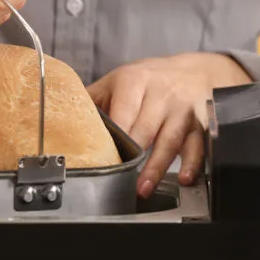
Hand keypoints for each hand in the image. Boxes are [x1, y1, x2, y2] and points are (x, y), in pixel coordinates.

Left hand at [87, 53, 251, 197]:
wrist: (195, 71)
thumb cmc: (150, 80)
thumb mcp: (120, 80)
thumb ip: (93, 99)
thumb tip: (59, 119)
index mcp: (134, 81)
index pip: (123, 112)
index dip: (115, 136)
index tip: (104, 157)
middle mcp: (161, 94)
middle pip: (145, 129)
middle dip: (133, 155)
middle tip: (118, 179)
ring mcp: (182, 110)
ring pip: (170, 140)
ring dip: (156, 167)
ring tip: (143, 188)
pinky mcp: (200, 124)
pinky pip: (198, 145)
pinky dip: (193, 163)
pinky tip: (184, 178)